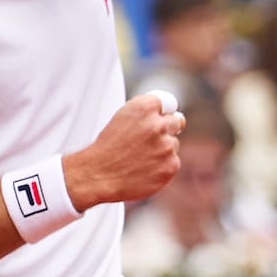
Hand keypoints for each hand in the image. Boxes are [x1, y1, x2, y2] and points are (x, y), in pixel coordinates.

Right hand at [62, 92, 185, 209]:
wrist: (99, 175)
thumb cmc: (109, 147)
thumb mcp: (122, 117)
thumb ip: (147, 112)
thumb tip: (176, 117)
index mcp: (144, 107)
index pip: (168, 102)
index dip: (161, 112)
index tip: (157, 118)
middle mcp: (158, 124)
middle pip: (176, 120)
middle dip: (167, 128)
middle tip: (148, 140)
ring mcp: (166, 146)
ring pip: (173, 144)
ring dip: (163, 149)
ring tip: (140, 158)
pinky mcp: (171, 165)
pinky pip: (173, 162)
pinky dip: (162, 166)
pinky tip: (144, 169)